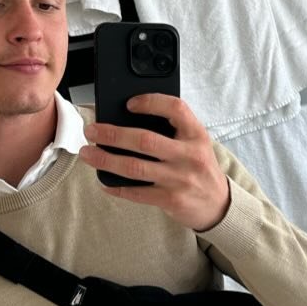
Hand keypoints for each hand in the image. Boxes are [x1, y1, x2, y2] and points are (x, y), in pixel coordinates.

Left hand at [78, 94, 230, 231]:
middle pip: (145, 140)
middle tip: (92, 130)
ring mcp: (180, 178)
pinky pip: (136, 192)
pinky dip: (115, 186)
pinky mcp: (171, 199)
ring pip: (134, 167)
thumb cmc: (200, 168)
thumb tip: (128, 120)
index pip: (176, 108)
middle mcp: (189, 155)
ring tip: (88, 153)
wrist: (218, 203)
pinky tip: (103, 181)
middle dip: (113, 134)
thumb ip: (173, 131)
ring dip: (105, 159)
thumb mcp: (196, 143)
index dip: (151, 102)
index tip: (129, 104)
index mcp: (197, 134)